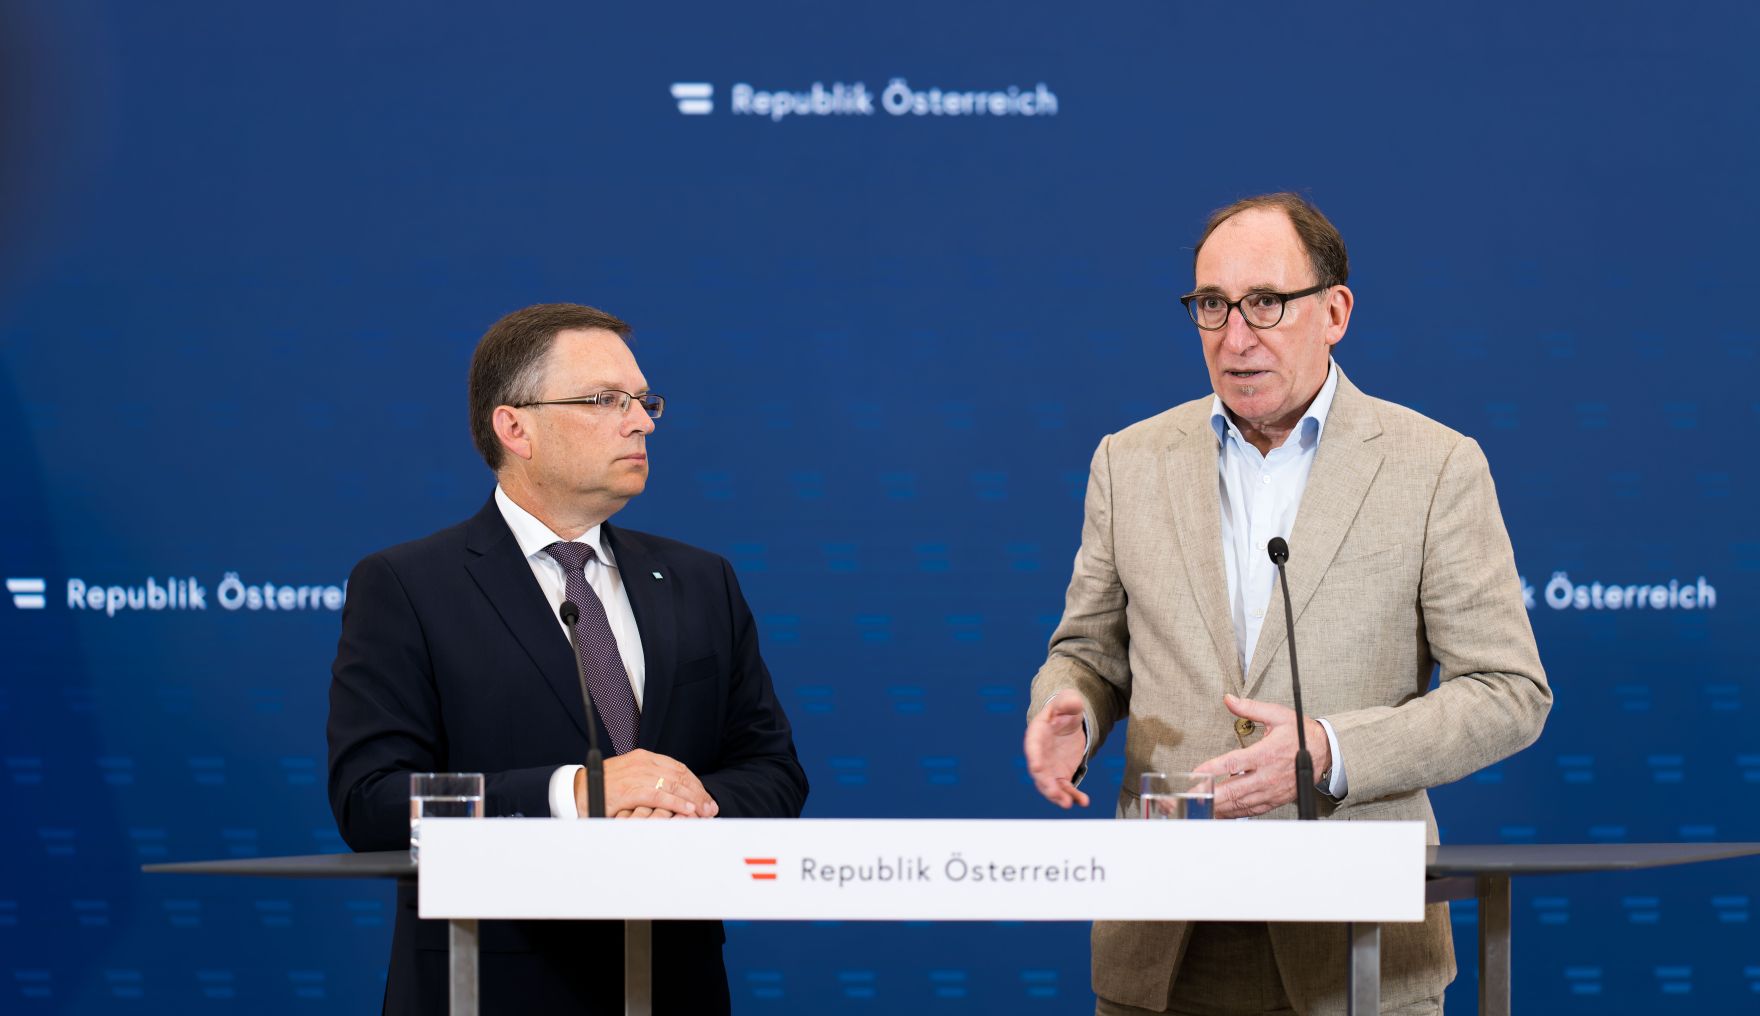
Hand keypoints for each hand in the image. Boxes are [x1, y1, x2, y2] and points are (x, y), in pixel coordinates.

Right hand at [575, 749, 718, 817]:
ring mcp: (636, 775)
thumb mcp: (629, 778)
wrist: (576, 790)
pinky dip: (676, 803)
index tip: (705, 796)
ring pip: (673, 785)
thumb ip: (649, 780)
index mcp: (643, 757)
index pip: (678, 768)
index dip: (695, 783)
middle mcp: (642, 762)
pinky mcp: (629, 789)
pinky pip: (658, 796)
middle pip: (680, 776)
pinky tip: (687, 811)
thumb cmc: (603, 787)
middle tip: (710, 807)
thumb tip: (672, 792)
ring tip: (704, 812)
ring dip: (692, 800)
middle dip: (698, 793)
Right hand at [1023, 690, 1090, 808]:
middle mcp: (1039, 754)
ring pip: (1050, 785)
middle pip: (1039, 773)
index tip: (1036, 768)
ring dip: (1058, 796)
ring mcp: (1049, 767)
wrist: (1068, 721)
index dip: (1034, 757)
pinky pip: (1065, 788)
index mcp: (1037, 734)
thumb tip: (1073, 703)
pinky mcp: (1060, 775)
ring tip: (1069, 804)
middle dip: (1046, 785)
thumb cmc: (1064, 709)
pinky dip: (1073, 796)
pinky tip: (1083, 802)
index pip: (1033, 747)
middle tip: (1057, 795)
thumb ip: (1068, 702)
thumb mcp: (1067, 701)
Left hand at [1193, 694, 1329, 818]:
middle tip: (1190, 796)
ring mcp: (1271, 791)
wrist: (1326, 753)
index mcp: (1266, 754)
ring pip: (1240, 803)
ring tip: (1199, 806)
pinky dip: (1233, 814)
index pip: (1234, 763)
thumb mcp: (1278, 714)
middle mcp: (1267, 775)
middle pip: (1233, 789)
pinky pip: (1250, 811)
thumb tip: (1229, 700)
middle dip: (1209, 794)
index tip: (1197, 772)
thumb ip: (1251, 708)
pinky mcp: (1274, 800)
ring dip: (1218, 806)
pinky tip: (1219, 813)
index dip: (1213, 768)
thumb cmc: (1301, 734)